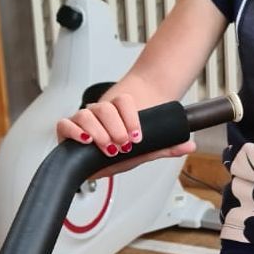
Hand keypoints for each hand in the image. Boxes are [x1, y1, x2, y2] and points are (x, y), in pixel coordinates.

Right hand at [56, 92, 195, 170]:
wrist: (106, 153)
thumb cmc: (124, 147)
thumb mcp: (145, 148)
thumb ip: (165, 146)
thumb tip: (189, 145)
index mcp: (118, 112)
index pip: (124, 101)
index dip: (131, 117)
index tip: (137, 136)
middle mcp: (100, 114)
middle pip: (105, 108)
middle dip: (116, 128)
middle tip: (124, 144)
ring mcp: (83, 121)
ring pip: (86, 114)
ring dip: (99, 131)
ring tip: (108, 146)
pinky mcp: (68, 132)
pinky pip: (64, 125)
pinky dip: (74, 131)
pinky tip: (86, 140)